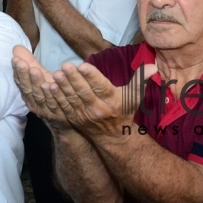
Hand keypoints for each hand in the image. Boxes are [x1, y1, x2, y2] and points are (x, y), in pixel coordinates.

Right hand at [11, 45, 71, 131]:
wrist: (64, 121)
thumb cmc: (51, 94)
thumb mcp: (40, 78)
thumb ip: (29, 63)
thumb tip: (16, 47)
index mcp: (28, 93)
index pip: (21, 82)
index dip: (18, 71)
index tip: (16, 59)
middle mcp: (34, 102)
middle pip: (28, 88)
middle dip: (25, 75)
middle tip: (23, 63)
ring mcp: (46, 110)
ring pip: (40, 96)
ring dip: (37, 83)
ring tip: (36, 71)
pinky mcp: (59, 114)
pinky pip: (55, 104)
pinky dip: (52, 94)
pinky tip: (52, 84)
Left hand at [43, 61, 157, 137]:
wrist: (114, 137)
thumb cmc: (124, 110)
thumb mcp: (134, 96)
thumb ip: (140, 79)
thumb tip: (153, 65)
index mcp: (113, 101)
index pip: (101, 87)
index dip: (92, 77)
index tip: (83, 65)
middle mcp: (98, 109)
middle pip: (84, 93)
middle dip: (73, 80)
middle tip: (64, 66)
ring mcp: (84, 115)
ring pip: (72, 100)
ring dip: (63, 87)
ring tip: (55, 74)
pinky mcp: (74, 119)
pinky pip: (64, 107)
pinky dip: (56, 98)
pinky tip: (48, 87)